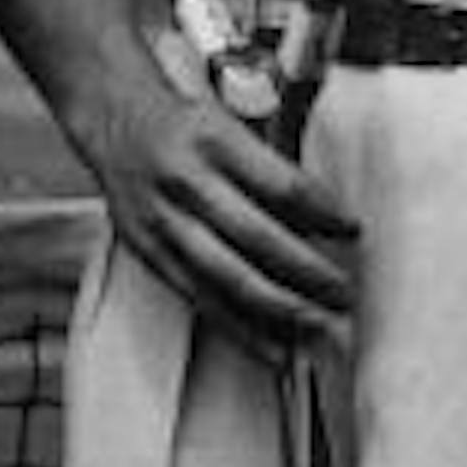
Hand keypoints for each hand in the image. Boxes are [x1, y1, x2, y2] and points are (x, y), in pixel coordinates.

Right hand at [83, 71, 356, 352]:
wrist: (112, 118)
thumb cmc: (182, 124)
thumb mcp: (230, 124)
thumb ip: (269, 171)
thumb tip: (320, 226)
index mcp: (214, 140)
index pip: (281, 184)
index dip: (323, 212)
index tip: (353, 231)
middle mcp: (186, 181)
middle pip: (258, 237)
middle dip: (308, 273)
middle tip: (344, 294)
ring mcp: (164, 220)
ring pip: (228, 278)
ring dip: (280, 308)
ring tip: (319, 329)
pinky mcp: (149, 251)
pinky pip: (200, 298)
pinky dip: (241, 328)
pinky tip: (273, 348)